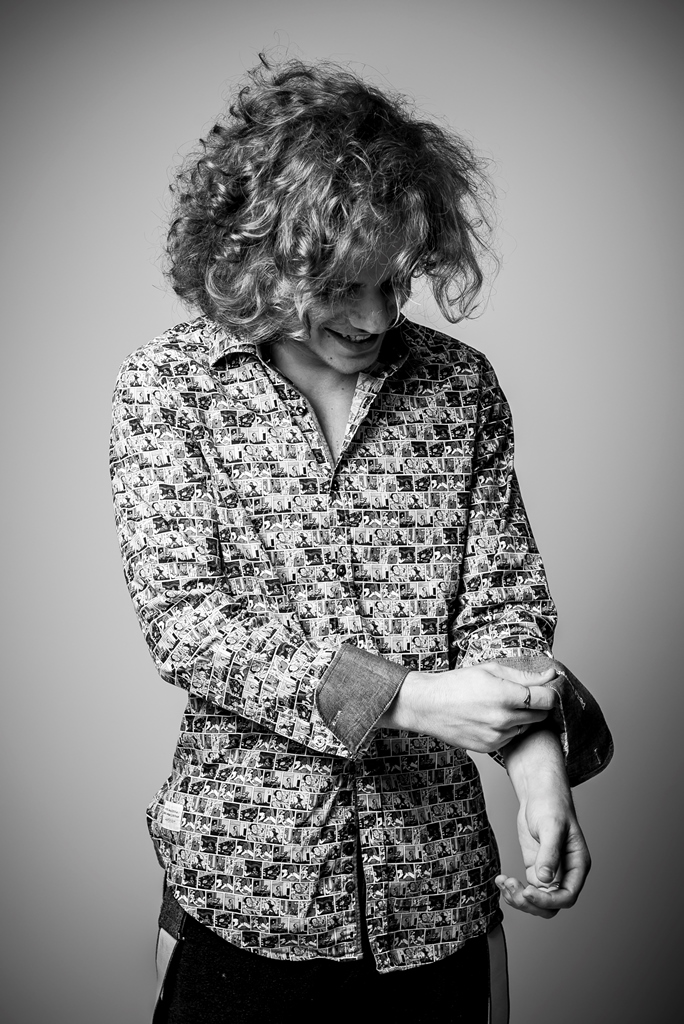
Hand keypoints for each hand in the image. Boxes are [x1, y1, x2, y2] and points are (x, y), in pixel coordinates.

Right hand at [379, 661, 557, 751]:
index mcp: (505, 696)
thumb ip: (524, 675)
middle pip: (541, 715)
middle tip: (521, 695)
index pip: (548, 699)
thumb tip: (551, 674)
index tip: (546, 687)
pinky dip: (508, 728)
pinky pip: (511, 737)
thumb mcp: (490, 670)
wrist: (428, 706)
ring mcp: (497, 736)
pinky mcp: (489, 747)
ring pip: (526, 726)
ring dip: (522, 717)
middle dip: (537, 704)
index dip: (550, 691)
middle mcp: (504, 719)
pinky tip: (491, 717)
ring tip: (501, 705)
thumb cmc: (457, 683)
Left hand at [498, 732, 590, 917]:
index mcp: (577, 865)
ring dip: (519, 898)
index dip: (548, 900)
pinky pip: (526, 890)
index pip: (567, 896)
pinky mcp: (535, 869)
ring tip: (503, 882)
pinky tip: (500, 879)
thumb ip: (549, 853)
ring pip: (537, 902)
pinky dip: (512, 890)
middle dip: (530, 903)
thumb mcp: (551, 827)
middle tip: (512, 887)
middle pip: (552, 906)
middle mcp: (565, 874)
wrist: (540, 795)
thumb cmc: (552, 806)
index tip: (528, 892)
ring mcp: (549, 873)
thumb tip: (545, 879)